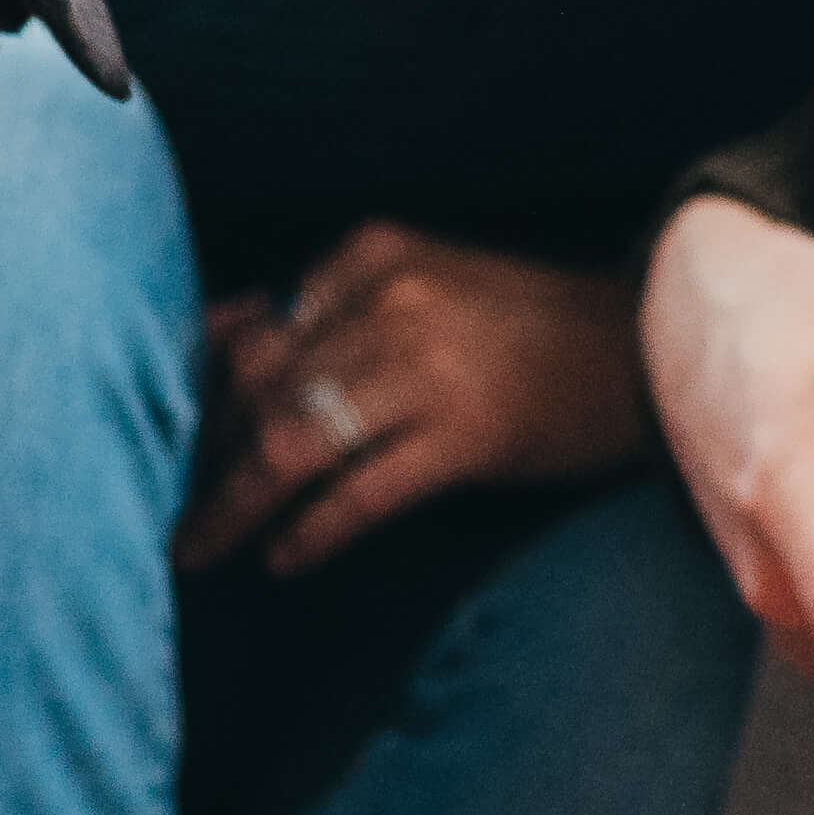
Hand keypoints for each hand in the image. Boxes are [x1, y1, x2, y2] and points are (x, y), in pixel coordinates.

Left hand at [181, 225, 653, 575]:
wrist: (652, 342)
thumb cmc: (528, 326)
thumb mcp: (423, 284)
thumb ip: (328, 309)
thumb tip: (217, 346)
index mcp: (370, 257)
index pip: (248, 335)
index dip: (193, 403)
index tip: (161, 450)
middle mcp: (390, 301)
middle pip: (255, 389)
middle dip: (197, 461)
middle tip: (165, 517)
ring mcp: (430, 367)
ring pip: (294, 443)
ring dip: (233, 506)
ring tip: (196, 551)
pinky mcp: (470, 433)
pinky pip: (364, 490)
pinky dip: (312, 529)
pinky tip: (283, 558)